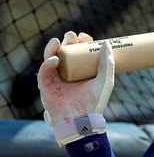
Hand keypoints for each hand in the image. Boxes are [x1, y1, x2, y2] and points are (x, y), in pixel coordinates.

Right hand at [37, 31, 114, 145]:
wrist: (83, 121)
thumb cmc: (95, 103)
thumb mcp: (105, 81)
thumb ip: (107, 64)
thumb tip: (107, 44)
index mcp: (80, 72)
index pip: (78, 53)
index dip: (80, 44)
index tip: (86, 37)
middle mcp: (66, 74)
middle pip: (64, 53)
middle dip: (67, 42)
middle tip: (73, 35)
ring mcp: (55, 80)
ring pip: (50, 59)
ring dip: (52, 48)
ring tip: (59, 40)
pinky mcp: (45, 87)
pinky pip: (43, 72)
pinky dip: (47, 64)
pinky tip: (54, 59)